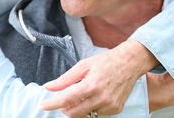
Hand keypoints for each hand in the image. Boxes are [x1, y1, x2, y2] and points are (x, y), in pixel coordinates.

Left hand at [40, 39, 157, 116]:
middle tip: (60, 101)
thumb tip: (48, 87)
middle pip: (74, 113)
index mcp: (91, 85)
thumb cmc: (106, 61)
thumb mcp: (83, 65)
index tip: (43, 105)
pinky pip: (97, 114)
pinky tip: (92, 98)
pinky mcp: (116, 109)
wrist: (130, 62)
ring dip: (77, 109)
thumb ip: (65, 79)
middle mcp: (101, 98)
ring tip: (78, 97)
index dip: (52, 104)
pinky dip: (90, 109)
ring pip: (85, 116)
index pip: (66, 100)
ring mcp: (110, 105)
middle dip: (63, 109)